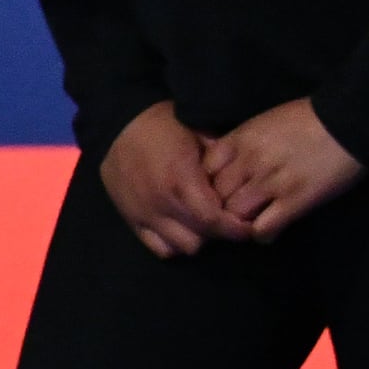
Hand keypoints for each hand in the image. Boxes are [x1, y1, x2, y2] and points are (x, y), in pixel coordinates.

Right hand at [97, 102, 253, 259]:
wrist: (119, 122)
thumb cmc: (164, 125)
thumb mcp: (199, 134)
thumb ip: (221, 163)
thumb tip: (242, 185)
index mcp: (180, 179)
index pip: (214, 221)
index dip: (236, 228)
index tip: (248, 224)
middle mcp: (160, 202)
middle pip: (201, 238)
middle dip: (219, 233)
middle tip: (226, 220)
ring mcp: (143, 212)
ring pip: (181, 247)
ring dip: (196, 238)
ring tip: (202, 224)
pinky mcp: (130, 217)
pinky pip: (158, 247)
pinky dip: (173, 243)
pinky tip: (180, 228)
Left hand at [200, 99, 364, 241]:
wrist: (349, 120)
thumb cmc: (308, 118)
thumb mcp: (263, 123)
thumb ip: (242, 143)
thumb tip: (225, 165)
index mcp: (240, 139)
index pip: (204, 170)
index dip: (207, 185)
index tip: (215, 192)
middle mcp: (249, 161)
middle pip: (216, 195)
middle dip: (220, 207)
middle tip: (229, 215)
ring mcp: (271, 182)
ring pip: (234, 214)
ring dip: (239, 223)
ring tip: (248, 224)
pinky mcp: (296, 200)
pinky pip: (264, 227)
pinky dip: (262, 234)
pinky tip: (267, 231)